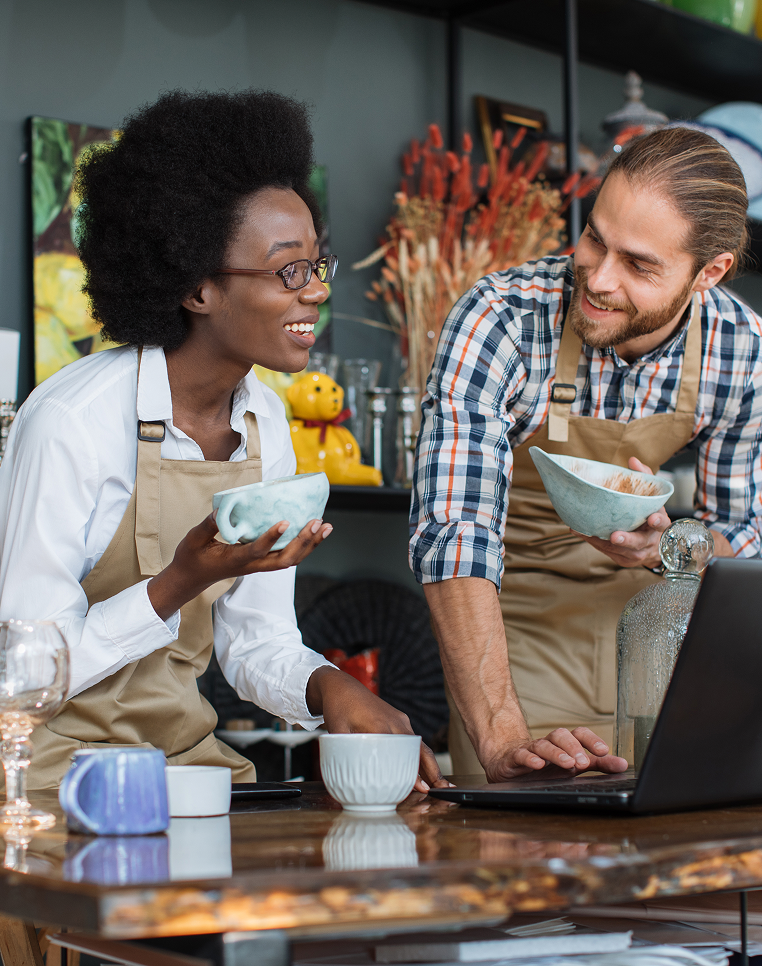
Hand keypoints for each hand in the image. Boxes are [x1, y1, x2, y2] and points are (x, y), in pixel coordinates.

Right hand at [148, 515, 331, 619]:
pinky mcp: (262, 562)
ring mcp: (259, 566)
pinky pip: (287, 556)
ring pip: (291, 560)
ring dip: (310, 544)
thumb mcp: (193, 539)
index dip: (271, 538)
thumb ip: (208, 525)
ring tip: (325, 526)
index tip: (285, 521)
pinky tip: (314, 532)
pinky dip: (304, 545)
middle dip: (304, 542)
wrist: (192, 578)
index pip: (257, 551)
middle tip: (317, 522)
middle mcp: (252, 566)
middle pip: (285, 560)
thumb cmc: (192, 557)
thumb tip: (221, 509)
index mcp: (235, 560)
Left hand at [306, 666, 452, 793]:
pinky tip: (426, 770)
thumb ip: (346, 754)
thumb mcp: (337, 732)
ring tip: (440, 785)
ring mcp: (400, 719)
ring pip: (420, 744)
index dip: (413, 771)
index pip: (401, 752)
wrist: (342, 686)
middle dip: (433, 771)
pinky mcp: (400, 719)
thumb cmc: (337, 709)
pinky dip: (422, 755)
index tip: (422, 788)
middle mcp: (395, 722)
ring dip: (431, 765)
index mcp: (379, 725)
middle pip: (420, 748)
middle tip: (443, 791)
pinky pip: (414, 739)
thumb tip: (350, 781)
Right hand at [483, 727, 627, 782]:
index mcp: (564, 745)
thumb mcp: (574, 766)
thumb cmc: (545, 765)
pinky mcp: (514, 759)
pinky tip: (537, 764)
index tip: (605, 751)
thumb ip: (598, 764)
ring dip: (556, 753)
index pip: (579, 734)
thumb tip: (623, 764)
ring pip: (543, 745)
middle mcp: (549, 744)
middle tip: (584, 761)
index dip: (592, 740)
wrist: (509, 762)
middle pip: (560, 735)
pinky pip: (521, 755)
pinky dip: (529, 759)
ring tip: (568, 763)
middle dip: (573, 747)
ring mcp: (531, 750)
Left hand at [573, 457, 668, 568]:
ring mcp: (636, 554)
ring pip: (619, 550)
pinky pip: (607, 552)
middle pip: (638, 543)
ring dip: (601, 541)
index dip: (657, 521)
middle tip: (615, 536)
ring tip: (584, 530)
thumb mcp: (652, 499)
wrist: (652, 546)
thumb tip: (632, 460)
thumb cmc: (649, 517)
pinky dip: (593, 542)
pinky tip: (580, 531)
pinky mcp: (623, 559)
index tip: (652, 518)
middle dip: (626, 540)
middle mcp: (648, 542)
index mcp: (659, 526)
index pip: (661, 524)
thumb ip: (644, 479)